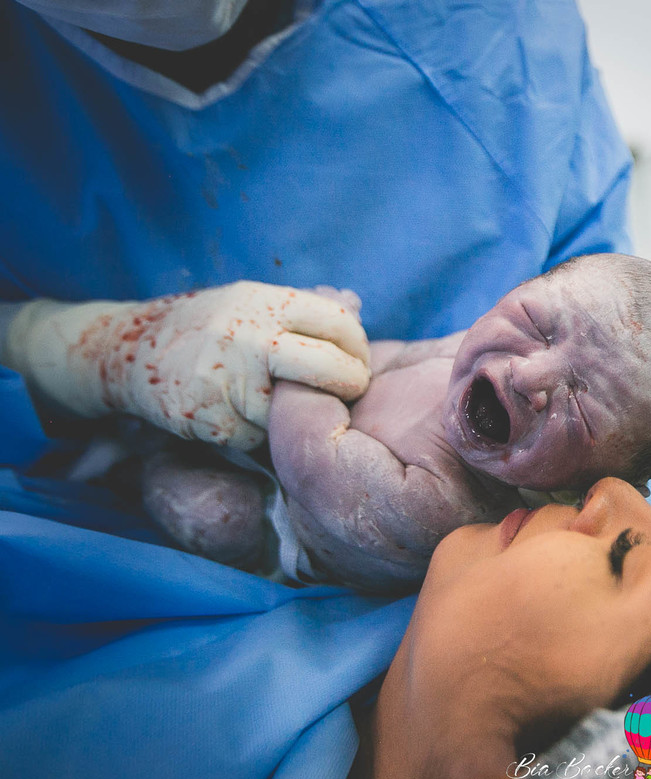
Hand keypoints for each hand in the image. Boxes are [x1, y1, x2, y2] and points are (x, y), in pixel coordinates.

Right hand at [2, 281, 369, 449]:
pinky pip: (258, 438)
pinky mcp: (209, 419)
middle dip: (350, 385)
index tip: (357, 363)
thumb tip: (357, 306)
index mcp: (264, 302)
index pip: (338, 324)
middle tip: (350, 392)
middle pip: (328, 369)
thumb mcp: (249, 303)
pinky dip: (256, 434)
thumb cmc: (207, 328)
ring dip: (295, 416)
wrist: (127, 350)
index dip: (358, 348)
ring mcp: (226, 378)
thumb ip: (301, 309)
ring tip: (273, 401)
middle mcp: (247, 336)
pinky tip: (236, 415)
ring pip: (293, 412)